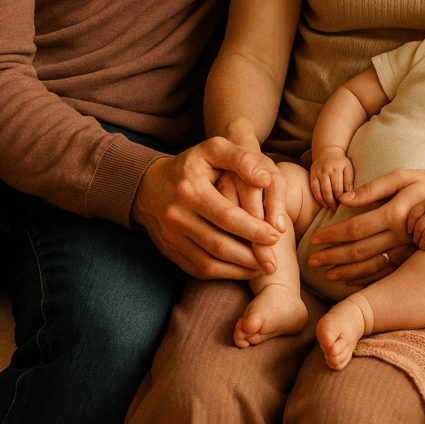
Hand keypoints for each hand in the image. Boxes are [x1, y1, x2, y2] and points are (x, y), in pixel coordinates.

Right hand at [132, 137, 284, 280]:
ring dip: (240, 269)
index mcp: (190, 189)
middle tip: (274, 259)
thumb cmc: (191, 165)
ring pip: (209, 263)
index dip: (254, 229)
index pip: (227, 216)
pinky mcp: (170, 251)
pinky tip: (243, 269)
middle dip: (251, 255)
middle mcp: (177, 216)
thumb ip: (242, 158)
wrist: (148, 185)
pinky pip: (199, 270)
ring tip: (263, 267)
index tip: (276, 235)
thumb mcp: (213, 150)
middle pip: (219, 244)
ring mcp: (171, 237)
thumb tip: (267, 178)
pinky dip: (224, 274)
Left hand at [306, 167, 424, 284]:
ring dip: (347, 272)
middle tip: (311, 262)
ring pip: (372, 266)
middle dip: (333, 257)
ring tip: (327, 276)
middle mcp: (399, 236)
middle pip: (360, 251)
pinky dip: (367, 278)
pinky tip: (352, 280)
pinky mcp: (414, 257)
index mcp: (394, 214)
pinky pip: (386, 272)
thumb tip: (344, 199)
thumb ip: (373, 187)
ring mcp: (408, 250)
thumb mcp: (402, 177)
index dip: (333, 235)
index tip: (314, 240)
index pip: (355, 228)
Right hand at [310, 148, 353, 208]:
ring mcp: (317, 172)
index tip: (344, 203)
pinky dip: (318, 198)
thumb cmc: (340, 163)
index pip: (338, 188)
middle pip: (328, 191)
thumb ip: (349, 180)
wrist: (327, 152)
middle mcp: (326, 170)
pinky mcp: (312, 175)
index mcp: (337, 168)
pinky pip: (314, 189)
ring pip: (320, 191)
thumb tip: (349, 194)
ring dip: (325, 201)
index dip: (341, 198)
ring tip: (330, 207)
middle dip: (332, 202)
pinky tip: (323, 203)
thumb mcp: (348, 168)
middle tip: (336, 207)